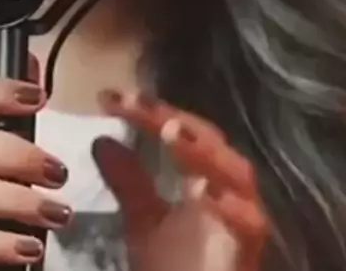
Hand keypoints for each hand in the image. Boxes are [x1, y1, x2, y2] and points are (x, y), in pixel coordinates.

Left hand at [94, 91, 268, 270]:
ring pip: (235, 171)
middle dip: (174, 120)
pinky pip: (250, 221)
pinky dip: (230, 206)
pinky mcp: (251, 244)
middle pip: (209, 140)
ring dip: (202, 151)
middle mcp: (228, 186)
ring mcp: (245, 213)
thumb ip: (128, 181)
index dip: (148, 111)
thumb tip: (101, 140)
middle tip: (139, 105)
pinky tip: (204, 192)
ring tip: (170, 132)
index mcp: (204, 174)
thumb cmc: (177, 266)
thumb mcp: (143, 220)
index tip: (110, 99)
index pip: (180, 129)